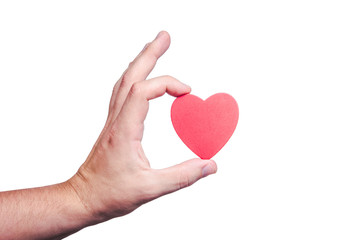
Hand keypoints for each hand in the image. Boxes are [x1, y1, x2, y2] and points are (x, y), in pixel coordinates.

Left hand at [67, 31, 216, 222]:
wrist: (83, 197)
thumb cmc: (110, 194)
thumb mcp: (150, 189)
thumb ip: (183, 176)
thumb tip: (210, 165)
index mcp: (124, 131)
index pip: (143, 92)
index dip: (167, 84)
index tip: (187, 92)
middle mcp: (116, 120)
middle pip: (131, 76)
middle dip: (150, 54)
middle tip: (165, 36)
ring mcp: (113, 121)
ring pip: (125, 81)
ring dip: (141, 61)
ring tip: (155, 47)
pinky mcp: (114, 125)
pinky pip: (123, 92)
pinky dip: (136, 77)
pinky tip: (143, 77)